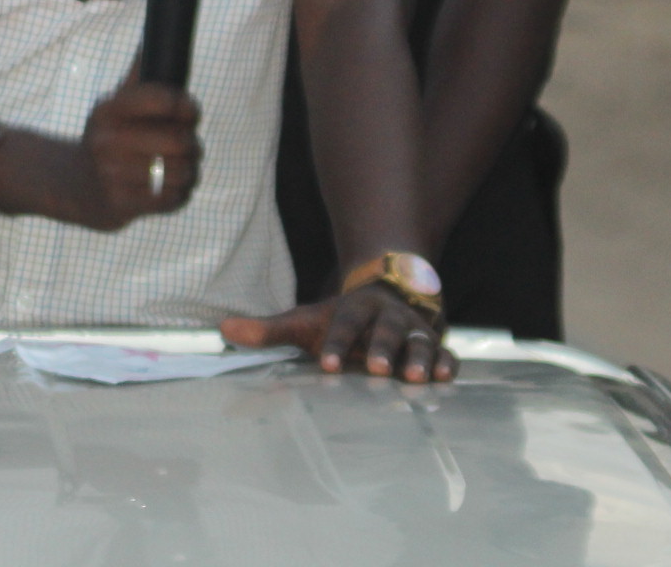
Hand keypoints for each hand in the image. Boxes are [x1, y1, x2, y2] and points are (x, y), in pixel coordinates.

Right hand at [0, 82, 198, 228]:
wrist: (72, 185)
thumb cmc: (105, 139)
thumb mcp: (113, 105)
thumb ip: (138, 75)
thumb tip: (152, 36)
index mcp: (109, 110)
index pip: (163, 99)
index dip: (187, 106)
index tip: (190, 112)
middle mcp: (107, 141)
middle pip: (179, 140)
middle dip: (192, 144)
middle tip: (189, 146)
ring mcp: (113, 175)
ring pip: (181, 172)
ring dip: (189, 171)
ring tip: (182, 168)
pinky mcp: (122, 204)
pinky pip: (172, 199)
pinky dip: (179, 194)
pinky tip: (170, 187)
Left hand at [221, 283, 456, 384]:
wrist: (386, 293)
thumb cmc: (338, 321)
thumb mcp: (306, 322)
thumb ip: (268, 331)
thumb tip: (223, 330)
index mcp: (353, 310)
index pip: (342, 324)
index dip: (334, 343)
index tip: (325, 364)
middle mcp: (386, 317)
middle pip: (385, 330)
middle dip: (382, 348)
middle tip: (378, 370)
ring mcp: (413, 332)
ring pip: (419, 341)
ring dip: (419, 357)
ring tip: (417, 377)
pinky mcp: (434, 347)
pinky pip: (446, 354)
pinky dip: (448, 364)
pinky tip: (447, 377)